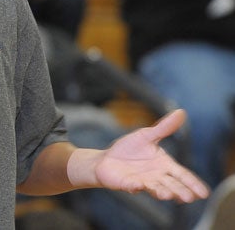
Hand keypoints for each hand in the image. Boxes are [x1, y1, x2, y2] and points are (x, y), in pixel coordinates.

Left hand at [94, 109, 208, 201]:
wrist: (107, 159)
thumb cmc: (129, 149)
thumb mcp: (147, 136)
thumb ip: (164, 128)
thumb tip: (181, 112)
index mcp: (164, 165)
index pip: (181, 175)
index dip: (192, 183)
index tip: (204, 193)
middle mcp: (156, 176)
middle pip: (171, 185)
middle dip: (180, 191)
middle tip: (188, 197)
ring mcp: (142, 182)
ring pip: (155, 188)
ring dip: (161, 192)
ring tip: (168, 195)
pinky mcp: (127, 184)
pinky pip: (132, 186)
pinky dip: (135, 186)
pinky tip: (138, 185)